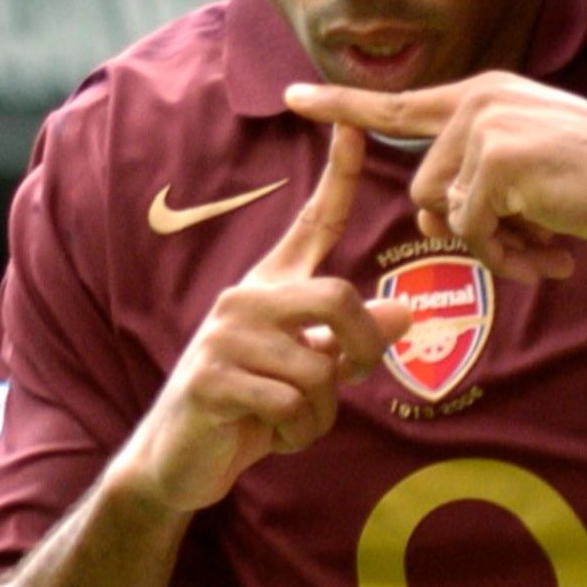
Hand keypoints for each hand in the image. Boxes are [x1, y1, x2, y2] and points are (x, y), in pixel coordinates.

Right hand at [108, 124, 419, 516]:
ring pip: (319, 366)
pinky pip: (290, 403)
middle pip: (338, 296)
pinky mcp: (211, 379)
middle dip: (364, 348)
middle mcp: (244, 299)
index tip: (355, 126)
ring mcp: (223, 337)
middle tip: (355, 378)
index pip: (312, 222)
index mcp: (270, 288)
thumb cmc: (250, 410)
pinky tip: (272, 437)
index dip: (338, 175)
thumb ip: (349, 340)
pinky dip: (299, 434)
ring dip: (322, 412)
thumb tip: (406, 313)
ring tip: (293, 421)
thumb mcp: (310, 372)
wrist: (180, 460)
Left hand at [285, 72, 586, 280]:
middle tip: (524, 245)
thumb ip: (484, 176)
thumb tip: (445, 219)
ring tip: (541, 246)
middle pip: (423, 189)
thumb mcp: (535, 159)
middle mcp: (477, 103)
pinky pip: (471, 228)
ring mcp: (485, 128)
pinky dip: (505, 250)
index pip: (398, 105)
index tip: (293, 96)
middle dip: (466, 230)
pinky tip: (549, 246)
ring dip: (489, 245)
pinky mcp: (498, 161)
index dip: (342, 106)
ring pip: (444, 212)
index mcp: (484, 96)